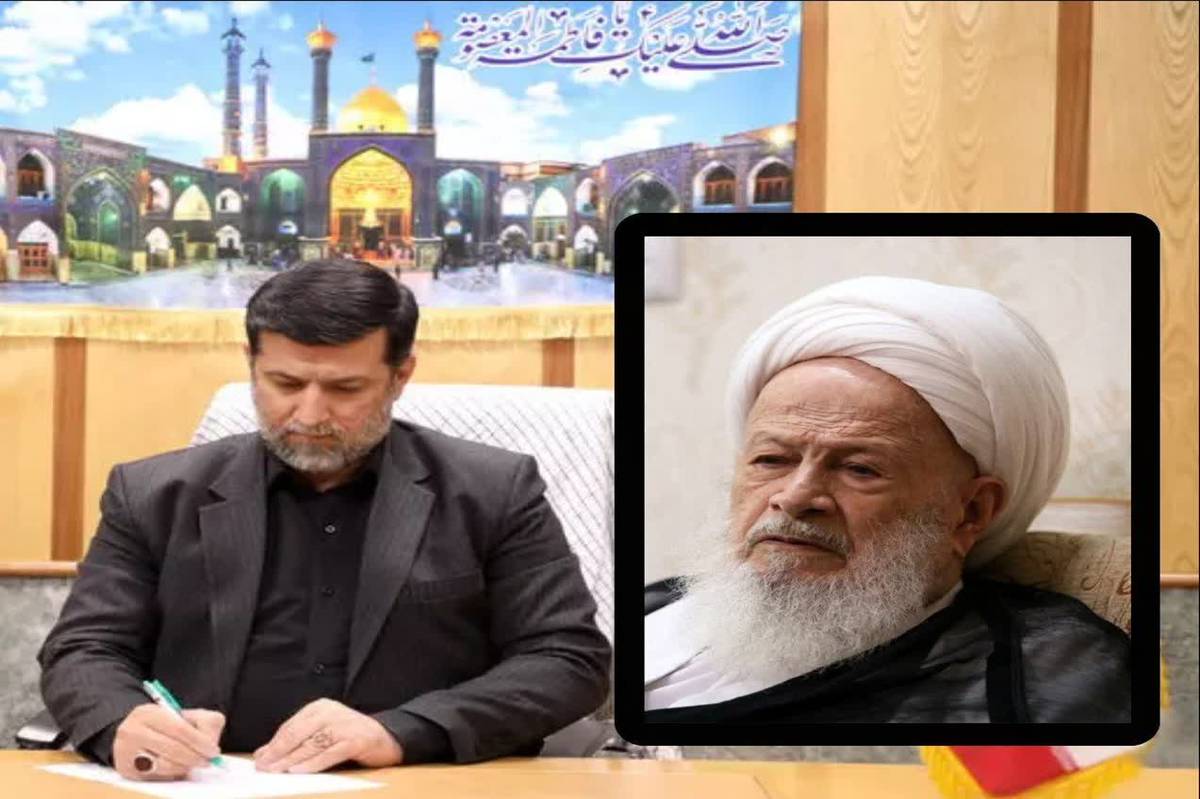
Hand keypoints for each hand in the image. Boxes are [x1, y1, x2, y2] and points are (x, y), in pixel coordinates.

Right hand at [112, 704, 224, 781]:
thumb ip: (204, 722)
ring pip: (164, 765)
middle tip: (208, 760)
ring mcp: (126, 753)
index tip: (213, 750)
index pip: (179, 729)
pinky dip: (173, 774)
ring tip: (193, 762)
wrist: (134, 735)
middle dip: (195, 756)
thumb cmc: (164, 725)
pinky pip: (157, 776)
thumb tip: (211, 743)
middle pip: (172, 748)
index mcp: (147, 713)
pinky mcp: (127, 771)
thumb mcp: (184, 715)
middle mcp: (132, 731)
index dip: (199, 741)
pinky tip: (179, 767)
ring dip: (185, 766)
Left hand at [254, 698, 402, 773]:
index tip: (260, 759)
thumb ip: (295, 741)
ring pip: (310, 744)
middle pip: (297, 734)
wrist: (386, 737)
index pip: (290, 726)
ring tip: (276, 772)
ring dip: (290, 760)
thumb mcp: (321, 734)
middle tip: (263, 767)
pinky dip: (312, 763)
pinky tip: (298, 771)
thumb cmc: (349, 736)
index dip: (273, 744)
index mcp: (320, 707)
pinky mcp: (355, 740)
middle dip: (277, 752)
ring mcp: (344, 725)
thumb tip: (263, 753)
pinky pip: (329, 753)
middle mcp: (331, 712)